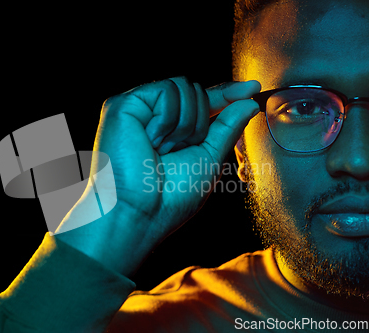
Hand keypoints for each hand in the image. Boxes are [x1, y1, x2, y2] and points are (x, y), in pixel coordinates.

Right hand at [55, 77, 260, 276]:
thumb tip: (249, 101)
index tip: (253, 87)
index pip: (201, 103)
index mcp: (170, 132)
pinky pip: (165, 90)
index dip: (226, 94)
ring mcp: (137, 110)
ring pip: (183, 87)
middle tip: (177, 151)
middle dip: (200, 123)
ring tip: (161, 149)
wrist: (140, 212)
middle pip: (195, 91)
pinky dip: (168, 118)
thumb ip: (227, 127)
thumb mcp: (209, 159)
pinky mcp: (123, 105)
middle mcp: (152, 118)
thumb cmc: (170, 197)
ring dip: (185, 124)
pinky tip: (152, 140)